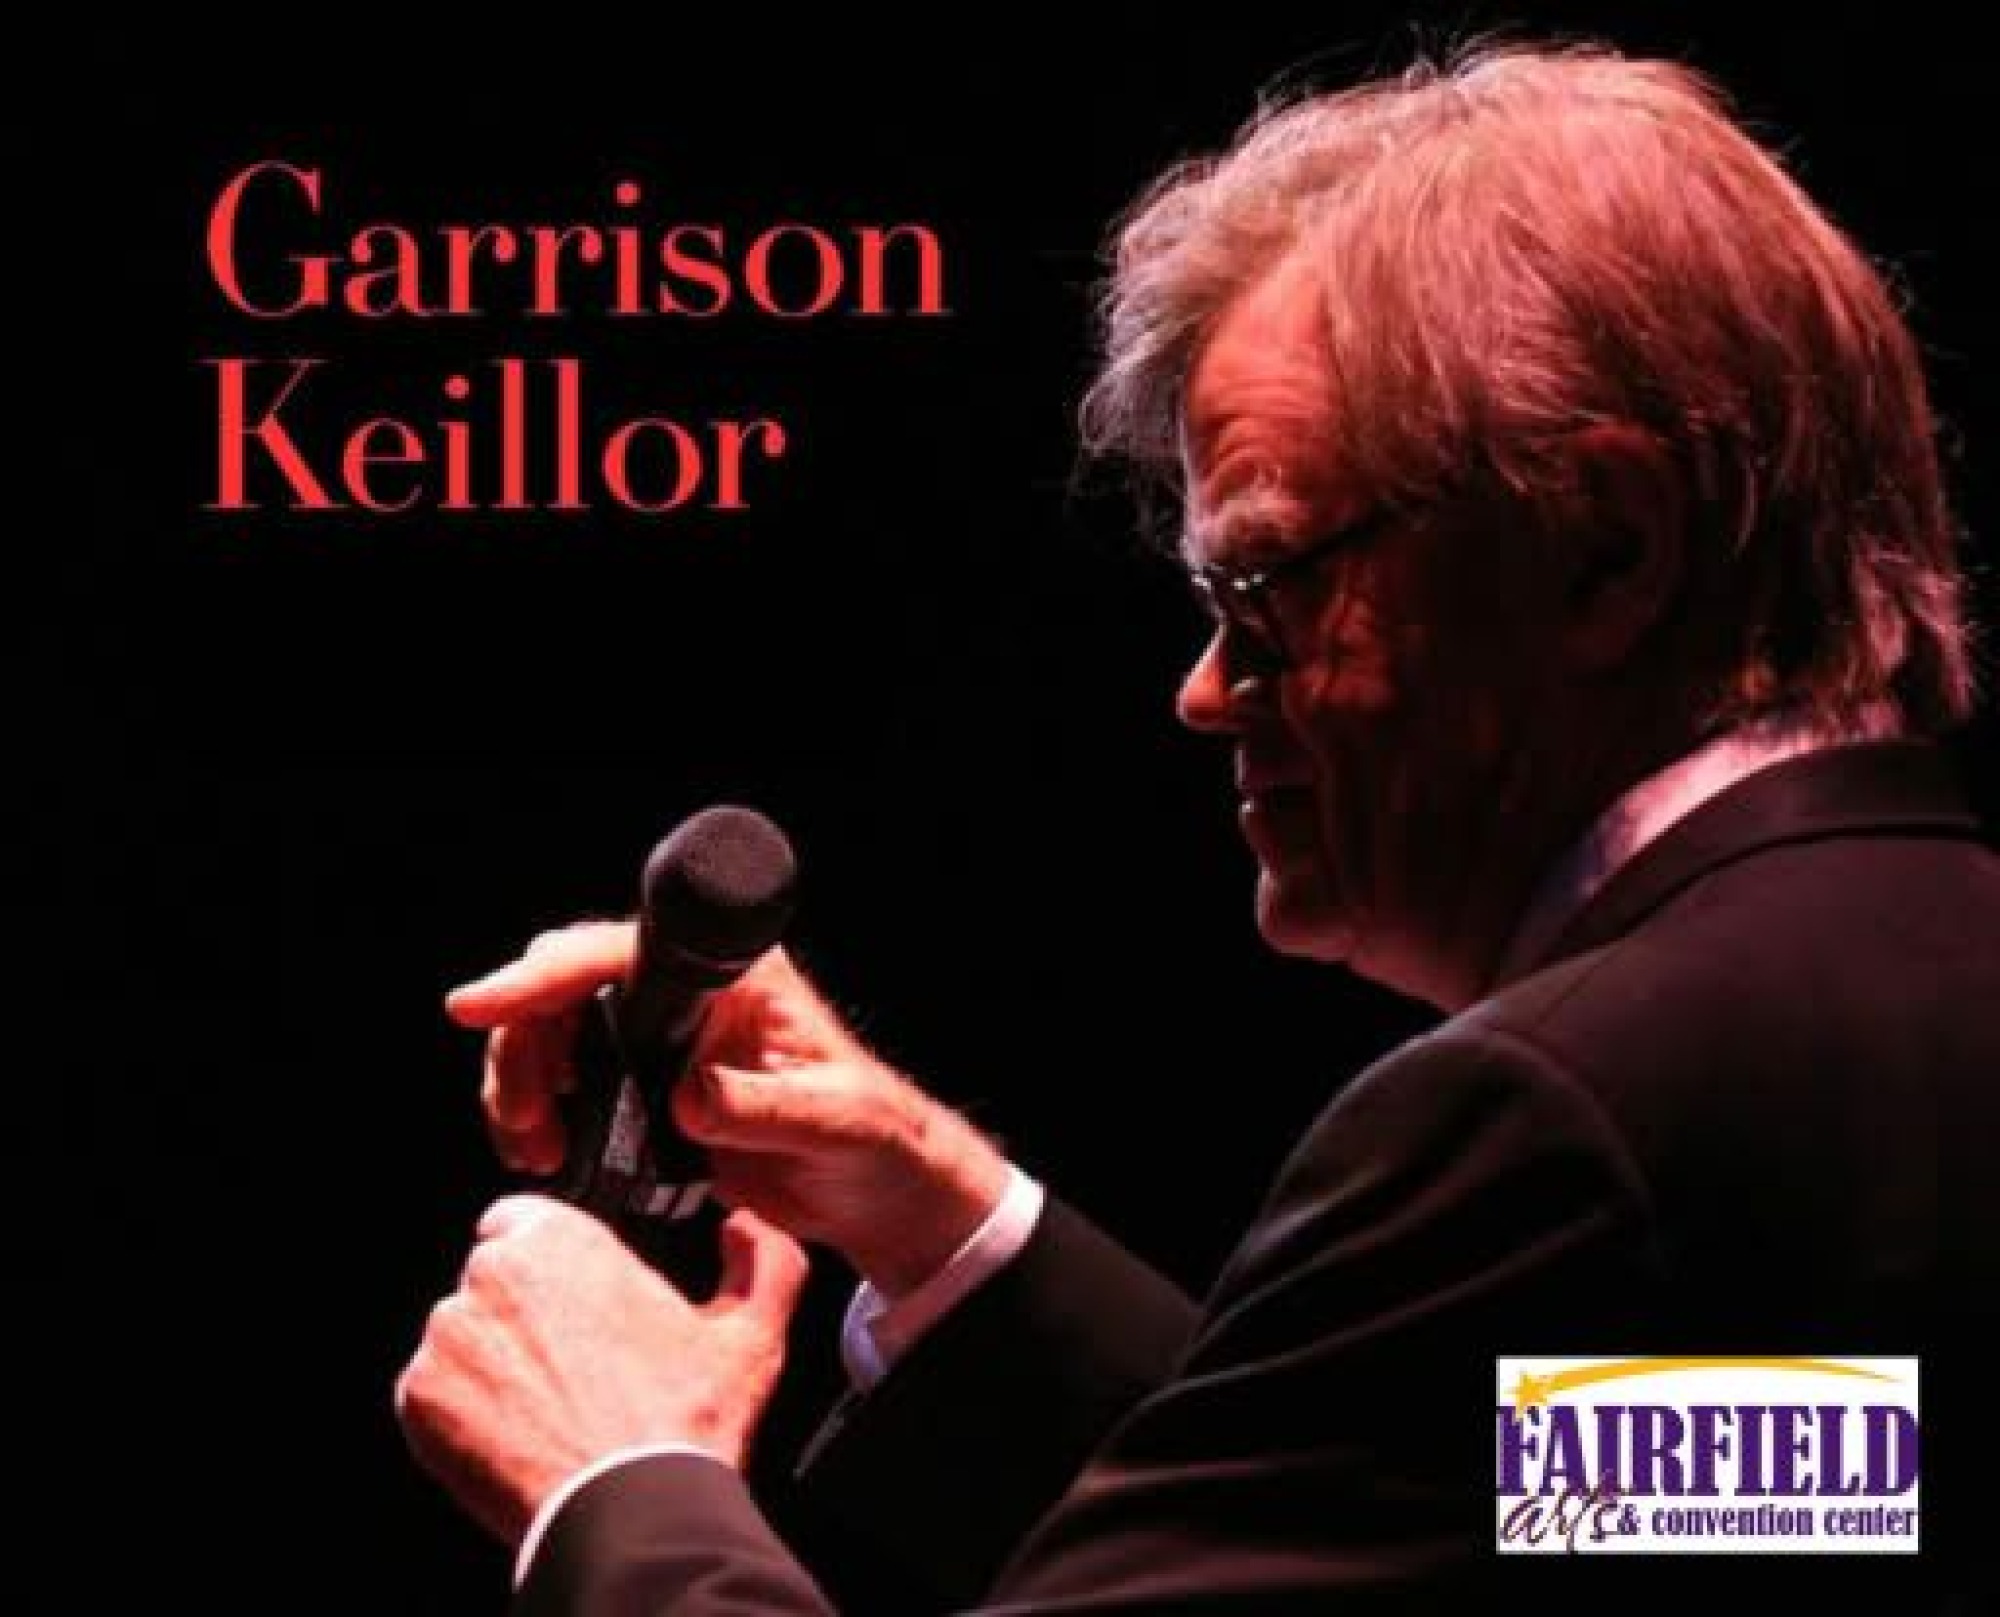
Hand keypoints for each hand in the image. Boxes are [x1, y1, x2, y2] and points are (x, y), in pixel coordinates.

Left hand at [395, 1194, 805, 1544]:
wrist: (631, 1511)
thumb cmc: (684, 1419)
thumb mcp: (753, 1331)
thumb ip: (764, 1257)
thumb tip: (746, 1226)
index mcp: (561, 1237)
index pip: (522, 1218)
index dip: (552, 1258)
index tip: (576, 1295)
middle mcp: (492, 1274)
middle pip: (491, 1274)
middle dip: (523, 1307)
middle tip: (572, 1358)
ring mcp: (449, 1337)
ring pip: (462, 1331)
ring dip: (493, 1357)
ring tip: (548, 1403)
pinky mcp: (418, 1397)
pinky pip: (434, 1389)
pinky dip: (464, 1408)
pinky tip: (518, 1433)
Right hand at [447, 925, 1010, 1296]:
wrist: (876, 1191)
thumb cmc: (874, 1140)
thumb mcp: (831, 1123)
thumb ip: (762, 1108)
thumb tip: (687, 1097)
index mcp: (738, 976)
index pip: (620, 954)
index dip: (544, 975)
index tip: (481, 1003)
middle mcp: (692, 995)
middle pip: (566, 987)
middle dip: (521, 1046)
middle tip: (525, 1122)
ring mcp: (663, 1039)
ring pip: (552, 1032)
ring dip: (520, 1086)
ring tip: (537, 1149)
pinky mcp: (646, 1086)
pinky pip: (564, 1079)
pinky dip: (536, 1113)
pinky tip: (546, 1154)